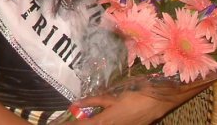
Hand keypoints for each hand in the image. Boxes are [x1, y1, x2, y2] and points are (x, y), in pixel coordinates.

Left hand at [72, 83, 201, 124]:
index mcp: (106, 121)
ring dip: (89, 123)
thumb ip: (94, 101)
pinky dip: (100, 123)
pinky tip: (96, 119)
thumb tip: (76, 104)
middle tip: (63, 123)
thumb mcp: (113, 96)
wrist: (158, 101)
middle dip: (78, 124)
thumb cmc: (135, 94)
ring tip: (79, 119)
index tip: (58, 124)